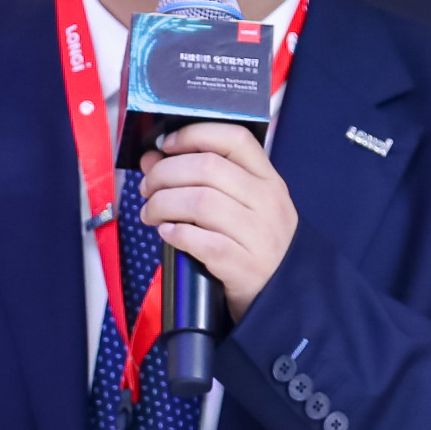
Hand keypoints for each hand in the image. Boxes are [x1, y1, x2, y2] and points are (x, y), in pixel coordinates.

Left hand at [138, 122, 298, 315]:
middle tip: (147, 187)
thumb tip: (151, 160)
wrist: (283, 294)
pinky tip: (166, 233)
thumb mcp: (240, 206)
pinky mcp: (244, 265)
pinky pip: (201, 241)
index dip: (194, 135)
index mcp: (268, 179)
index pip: (235, 138)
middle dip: (165, 173)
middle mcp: (267, 202)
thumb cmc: (253, 244)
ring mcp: (259, 234)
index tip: (166, 145)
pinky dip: (176, 233)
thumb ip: (200, 179)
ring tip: (150, 213)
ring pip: (200, 202)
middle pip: (208, 167)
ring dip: (163, 204)